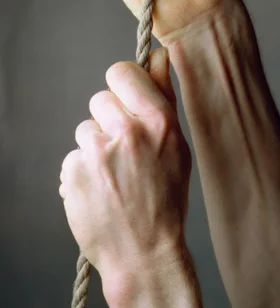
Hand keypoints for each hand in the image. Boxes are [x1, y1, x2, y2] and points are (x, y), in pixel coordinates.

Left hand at [59, 48, 191, 280]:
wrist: (144, 253)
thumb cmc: (166, 199)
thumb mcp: (177, 146)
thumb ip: (164, 96)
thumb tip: (160, 55)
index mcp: (158, 121)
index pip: (121, 72)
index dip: (122, 83)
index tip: (125, 96)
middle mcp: (127, 131)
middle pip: (101, 99)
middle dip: (109, 118)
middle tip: (123, 147)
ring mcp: (97, 152)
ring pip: (86, 129)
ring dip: (95, 147)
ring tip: (113, 175)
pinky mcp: (73, 171)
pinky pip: (73, 156)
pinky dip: (82, 170)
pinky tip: (100, 190)